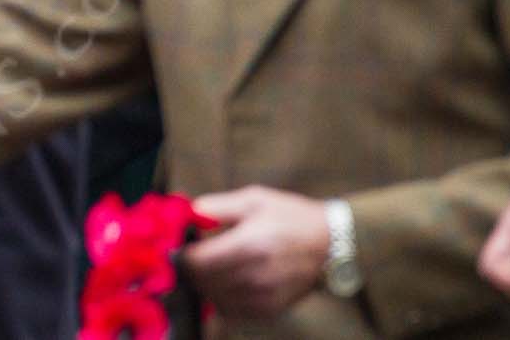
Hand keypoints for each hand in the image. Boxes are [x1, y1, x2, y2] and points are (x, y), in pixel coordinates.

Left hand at [186, 186, 329, 318]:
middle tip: (190, 256)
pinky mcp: (271, 308)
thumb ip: (216, 206)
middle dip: (190, 269)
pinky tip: (225, 281)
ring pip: (214, 298)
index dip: (181, 255)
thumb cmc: (291, 216)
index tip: (178, 247)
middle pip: (202, 282)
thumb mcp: (254, 199)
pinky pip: (232, 310)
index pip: (197, 262)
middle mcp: (255, 276)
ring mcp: (263, 296)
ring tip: (208, 267)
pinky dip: (221, 298)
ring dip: (204, 284)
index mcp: (248, 245)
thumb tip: (188, 214)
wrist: (331, 243)